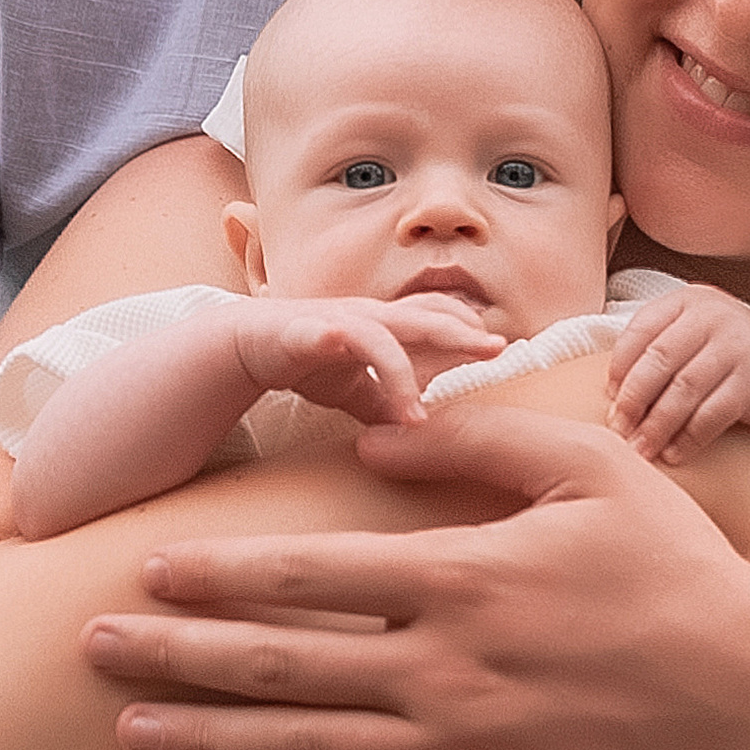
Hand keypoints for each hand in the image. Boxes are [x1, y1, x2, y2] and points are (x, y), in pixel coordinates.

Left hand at [82, 401, 749, 749]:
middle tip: (87, 648)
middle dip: (173, 656)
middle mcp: (449, 671)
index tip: (146, 569)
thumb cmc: (678, 572)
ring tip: (126, 726)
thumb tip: (372, 438)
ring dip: (204, 737)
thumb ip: (478, 445)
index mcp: (465, 579)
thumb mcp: (592, 473)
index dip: (217, 575)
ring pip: (301, 749)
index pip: (308, 576)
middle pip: (278, 667)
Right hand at [231, 295, 497, 426]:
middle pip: (426, 315)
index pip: (438, 316)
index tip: (504, 350)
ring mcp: (340, 320)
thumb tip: (418, 434)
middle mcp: (369, 316)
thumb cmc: (306, 358)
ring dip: (409, 368)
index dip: (469, 329)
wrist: (245, 343)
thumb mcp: (357, 389)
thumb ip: (387, 404)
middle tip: (497, 349)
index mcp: (387, 324)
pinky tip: (381, 389)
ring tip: (419, 411)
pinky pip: (338, 340)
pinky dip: (362, 361)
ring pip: (387, 331)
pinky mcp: (308, 332)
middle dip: (461, 331)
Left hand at [608, 284, 749, 467]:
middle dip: (633, 400)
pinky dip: (688, 438)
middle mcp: (712, 316)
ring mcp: (737, 346)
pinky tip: (674, 454)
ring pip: (684, 390)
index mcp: (687, 301)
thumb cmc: (727, 353)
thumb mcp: (694, 334)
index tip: (609, 398)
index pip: (641, 330)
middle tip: (617, 430)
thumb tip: (609, 393)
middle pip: (658, 360)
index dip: (620, 367)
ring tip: (640, 449)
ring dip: (657, 426)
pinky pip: (713, 414)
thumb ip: (656, 347)